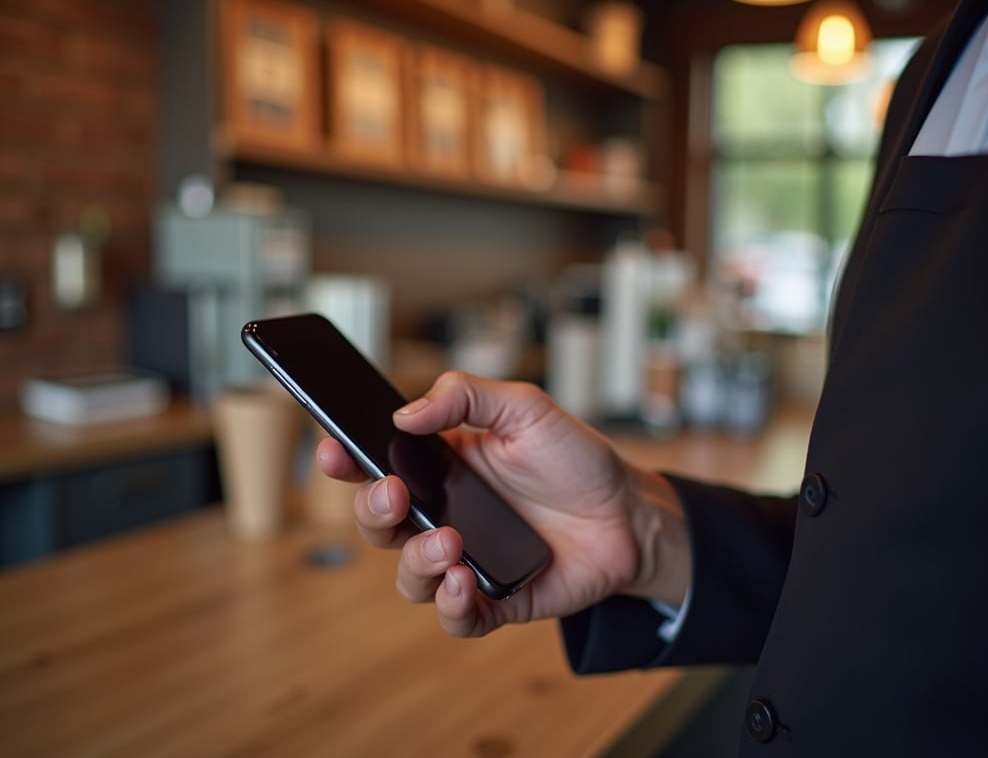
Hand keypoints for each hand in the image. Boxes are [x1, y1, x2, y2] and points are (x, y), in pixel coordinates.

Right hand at [317, 371, 689, 637]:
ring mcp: (467, 559)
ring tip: (450, 543)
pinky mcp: (495, 598)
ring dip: (416, 562)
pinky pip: (456, 616)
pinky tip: (466, 582)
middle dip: (372, 512)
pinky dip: (452, 605)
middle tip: (395, 495)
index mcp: (441, 468)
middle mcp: (445, 515)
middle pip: (379, 525)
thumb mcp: (524, 408)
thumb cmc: (575, 459)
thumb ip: (466, 397)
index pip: (377, 467)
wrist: (629, 512)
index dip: (347, 462)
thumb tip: (405, 415)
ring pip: (410, 577)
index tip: (333, 452)